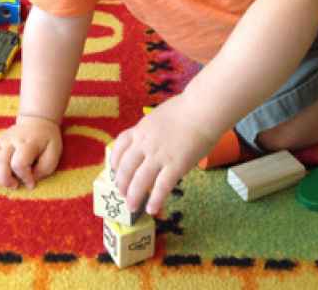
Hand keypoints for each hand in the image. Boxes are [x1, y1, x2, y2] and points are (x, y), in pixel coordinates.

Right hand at [0, 116, 61, 188]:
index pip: (19, 164)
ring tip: (6, 179)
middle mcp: (11, 141)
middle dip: (6, 180)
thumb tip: (30, 179)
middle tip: (15, 185)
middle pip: (0, 163)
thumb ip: (44, 169)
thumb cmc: (47, 141)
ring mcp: (1, 141)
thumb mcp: (54, 154)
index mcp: (28, 143)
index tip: (31, 183)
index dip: (24, 177)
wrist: (37, 122)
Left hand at [110, 94, 219, 215]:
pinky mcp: (176, 165)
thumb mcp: (160, 115)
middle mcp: (145, 143)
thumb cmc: (187, 108)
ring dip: (133, 196)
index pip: (120, 146)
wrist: (203, 109)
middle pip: (126, 167)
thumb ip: (153, 129)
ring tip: (131, 207)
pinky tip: (152, 209)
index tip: (114, 169)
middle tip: (122, 193)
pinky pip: (162, 187)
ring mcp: (159, 155)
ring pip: (139, 180)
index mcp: (141, 128)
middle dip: (122, 183)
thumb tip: (154, 137)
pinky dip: (155, 200)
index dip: (115, 160)